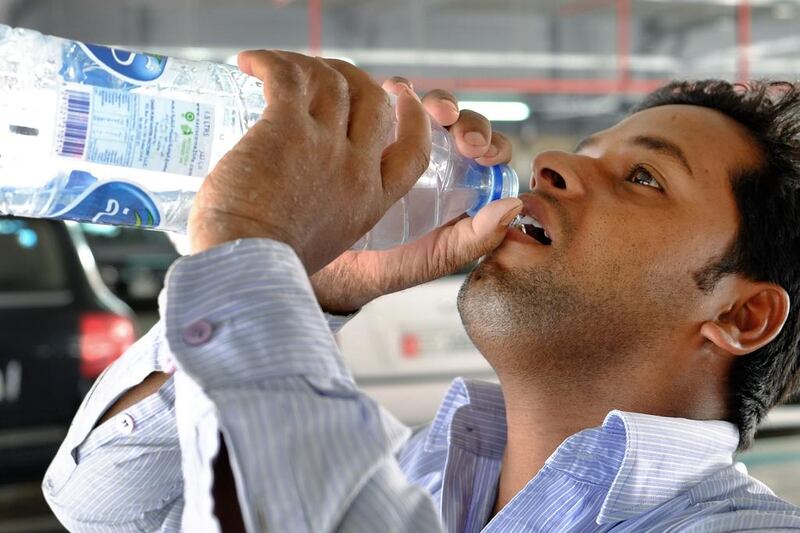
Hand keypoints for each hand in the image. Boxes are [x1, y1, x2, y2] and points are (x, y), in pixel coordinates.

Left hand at [188, 51, 430, 274]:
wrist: (245, 267)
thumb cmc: (270, 262)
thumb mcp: (326, 241)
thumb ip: (329, 213)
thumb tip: (302, 194)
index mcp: (371, 200)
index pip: (412, 147)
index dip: (411, 114)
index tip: (399, 94)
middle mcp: (356, 169)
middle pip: (372, 100)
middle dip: (352, 76)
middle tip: (322, 72)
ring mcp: (324, 146)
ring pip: (330, 80)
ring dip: (303, 63)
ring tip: (275, 65)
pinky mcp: (286, 129)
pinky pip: (286, 76)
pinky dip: (268, 61)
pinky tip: (249, 62)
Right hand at [311, 81, 522, 313]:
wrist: (339, 265)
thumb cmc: (395, 263)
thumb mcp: (441, 255)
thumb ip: (479, 237)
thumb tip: (514, 204)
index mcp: (464, 180)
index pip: (489, 151)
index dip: (493, 145)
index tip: (486, 156)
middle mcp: (438, 153)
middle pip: (463, 122)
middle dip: (469, 123)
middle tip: (465, 142)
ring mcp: (404, 137)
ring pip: (429, 105)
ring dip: (437, 102)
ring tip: (432, 112)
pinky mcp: (372, 126)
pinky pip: (386, 99)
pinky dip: (393, 88)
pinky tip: (390, 92)